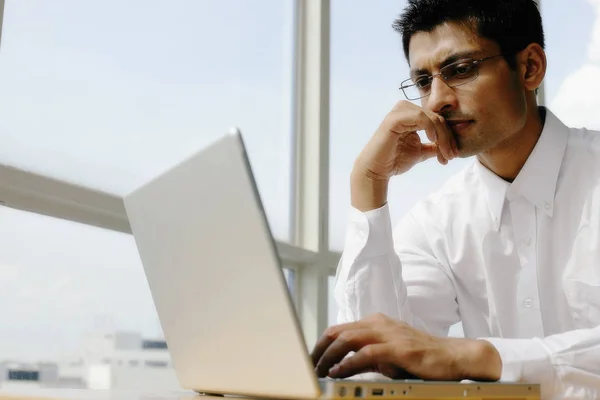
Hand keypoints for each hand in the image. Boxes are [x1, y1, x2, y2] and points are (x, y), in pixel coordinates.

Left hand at [311, 313, 501, 381]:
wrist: (453, 356)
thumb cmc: (421, 356)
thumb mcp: (389, 354)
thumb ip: (366, 356)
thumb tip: (342, 366)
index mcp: (375, 322)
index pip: (339, 329)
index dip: (321, 344)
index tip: (310, 360)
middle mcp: (379, 324)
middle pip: (338, 332)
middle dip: (318, 350)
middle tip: (308, 367)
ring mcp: (388, 334)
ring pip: (347, 339)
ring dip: (328, 357)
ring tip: (318, 372)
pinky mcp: (398, 349)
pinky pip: (365, 354)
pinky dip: (347, 363)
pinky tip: (338, 373)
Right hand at [351, 101, 457, 210]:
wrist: (377, 170)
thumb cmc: (394, 161)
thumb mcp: (420, 152)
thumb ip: (433, 146)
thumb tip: (449, 146)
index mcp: (411, 115)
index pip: (437, 120)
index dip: (449, 137)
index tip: (453, 155)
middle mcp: (405, 109)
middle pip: (437, 118)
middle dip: (447, 138)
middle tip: (452, 156)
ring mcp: (399, 112)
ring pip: (431, 117)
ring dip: (442, 136)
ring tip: (444, 153)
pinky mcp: (394, 118)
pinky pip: (420, 117)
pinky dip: (430, 127)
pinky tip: (434, 140)